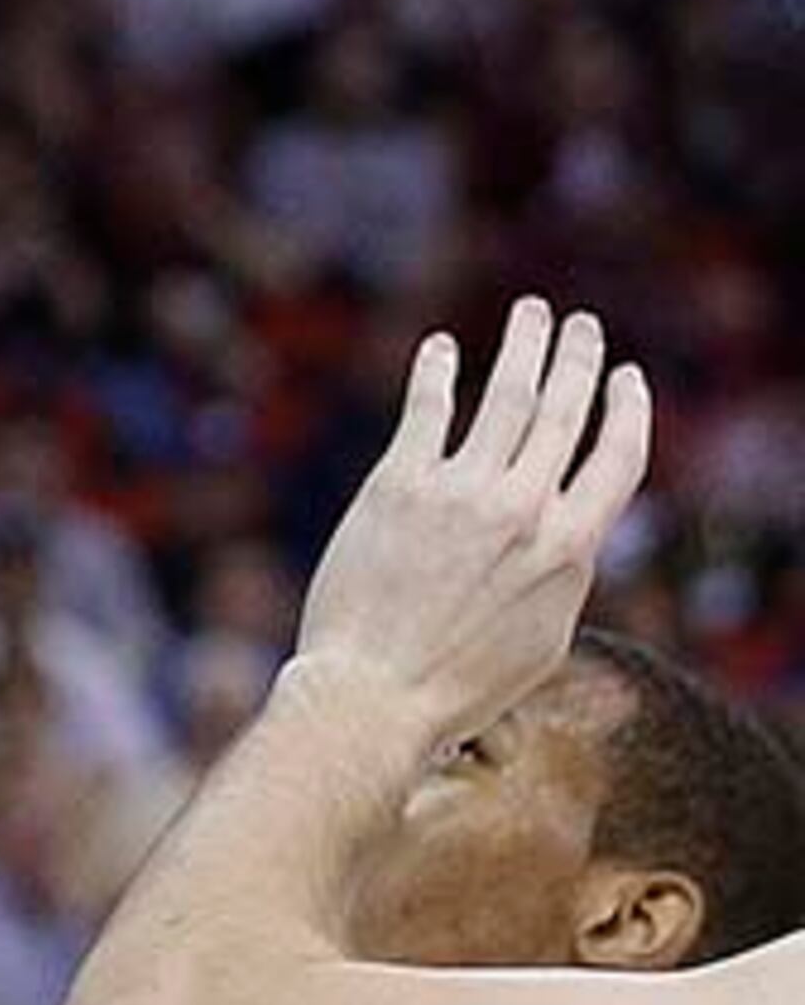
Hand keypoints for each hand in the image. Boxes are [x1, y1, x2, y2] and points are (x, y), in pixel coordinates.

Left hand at [293, 301, 651, 750]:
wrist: (376, 692)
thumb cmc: (460, 682)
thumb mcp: (544, 635)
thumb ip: (561, 572)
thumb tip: (568, 534)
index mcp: (570, 550)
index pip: (619, 459)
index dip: (628, 410)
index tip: (628, 376)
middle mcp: (523, 511)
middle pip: (564, 412)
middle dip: (578, 358)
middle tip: (582, 323)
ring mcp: (460, 491)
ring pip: (506, 396)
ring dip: (524, 347)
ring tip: (532, 312)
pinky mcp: (398, 482)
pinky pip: (427, 409)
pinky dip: (438, 371)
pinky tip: (442, 348)